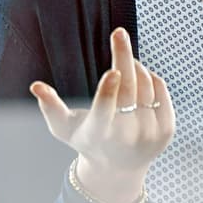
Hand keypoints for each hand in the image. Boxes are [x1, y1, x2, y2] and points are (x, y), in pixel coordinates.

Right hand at [29, 28, 174, 202]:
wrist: (118, 169)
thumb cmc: (86, 140)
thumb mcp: (64, 128)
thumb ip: (50, 107)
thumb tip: (36, 86)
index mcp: (99, 135)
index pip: (104, 113)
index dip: (108, 93)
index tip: (112, 72)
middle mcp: (126, 137)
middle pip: (128, 89)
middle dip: (122, 56)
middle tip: (119, 33)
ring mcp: (149, 135)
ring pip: (145, 85)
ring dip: (135, 66)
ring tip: (125, 62)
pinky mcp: (166, 130)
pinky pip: (161, 90)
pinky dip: (151, 78)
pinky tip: (140, 77)